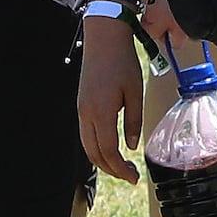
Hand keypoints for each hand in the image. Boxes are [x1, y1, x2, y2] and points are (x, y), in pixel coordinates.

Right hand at [77, 17, 154, 183]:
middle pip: (93, 153)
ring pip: (87, 145)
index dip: (121, 169)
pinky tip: (110, 148)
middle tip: (130, 176)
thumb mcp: (135, 92)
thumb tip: (131, 146)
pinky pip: (85, 134)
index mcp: (101, 112)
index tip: (134, 178)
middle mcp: (86, 114)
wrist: (103, 38)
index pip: (108, 151)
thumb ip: (134, 122)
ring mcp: (81, 109)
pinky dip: (96, 147)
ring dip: (102, 160)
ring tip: (121, 166)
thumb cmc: (122, 62)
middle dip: (111, 169)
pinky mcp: (82, 104)